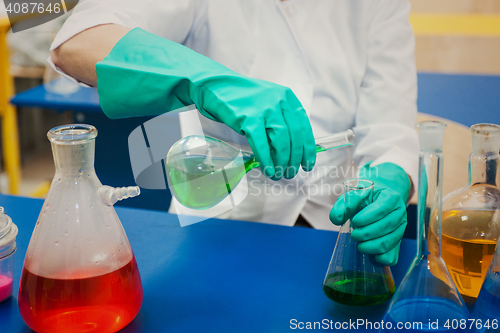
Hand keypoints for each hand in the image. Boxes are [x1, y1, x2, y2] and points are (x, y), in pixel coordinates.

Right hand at [96, 28, 315, 179]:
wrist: (212, 85)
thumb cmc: (239, 99)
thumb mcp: (265, 104)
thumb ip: (279, 120)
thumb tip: (291, 148)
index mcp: (286, 97)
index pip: (304, 126)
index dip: (308, 148)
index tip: (308, 163)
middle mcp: (278, 101)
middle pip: (294, 137)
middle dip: (295, 159)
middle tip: (291, 172)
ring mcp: (263, 109)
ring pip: (282, 142)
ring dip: (282, 162)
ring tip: (279, 174)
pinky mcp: (248, 117)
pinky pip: (262, 145)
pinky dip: (266, 160)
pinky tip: (267, 169)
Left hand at [329, 163, 411, 265]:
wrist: (379, 201)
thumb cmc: (366, 198)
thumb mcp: (354, 195)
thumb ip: (344, 205)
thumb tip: (336, 219)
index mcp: (391, 197)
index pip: (382, 209)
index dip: (366, 218)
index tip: (354, 221)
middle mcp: (400, 213)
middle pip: (385, 227)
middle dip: (365, 233)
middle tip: (354, 234)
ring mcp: (401, 229)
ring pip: (387, 243)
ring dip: (369, 246)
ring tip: (359, 242)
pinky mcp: (398, 244)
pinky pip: (391, 257)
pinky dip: (378, 258)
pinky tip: (368, 251)